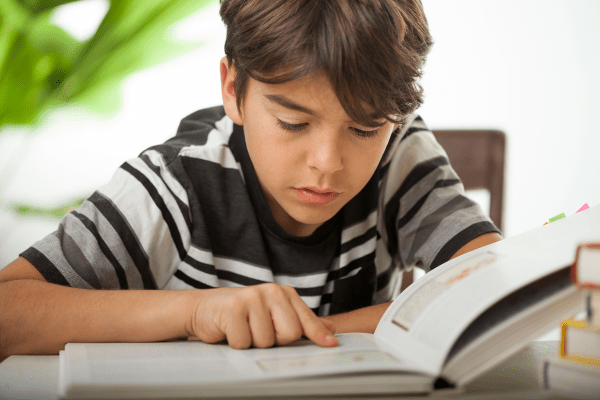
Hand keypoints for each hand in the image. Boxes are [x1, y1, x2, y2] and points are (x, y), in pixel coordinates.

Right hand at [189, 283, 338, 348]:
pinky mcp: (233, 308)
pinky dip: (236, 343)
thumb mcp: (272, 314)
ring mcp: (252, 297)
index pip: (305, 318)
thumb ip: (300, 321)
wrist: (203, 309)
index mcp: (283, 293)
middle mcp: (270, 291)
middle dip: (275, 340)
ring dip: (253, 343)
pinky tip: (230, 330)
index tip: (331, 344)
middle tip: (259, 330)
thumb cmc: (240, 314)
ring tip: (243, 329)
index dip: (318, 334)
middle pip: (290, 333)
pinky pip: (244, 342)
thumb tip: (330, 328)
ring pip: (266, 341)